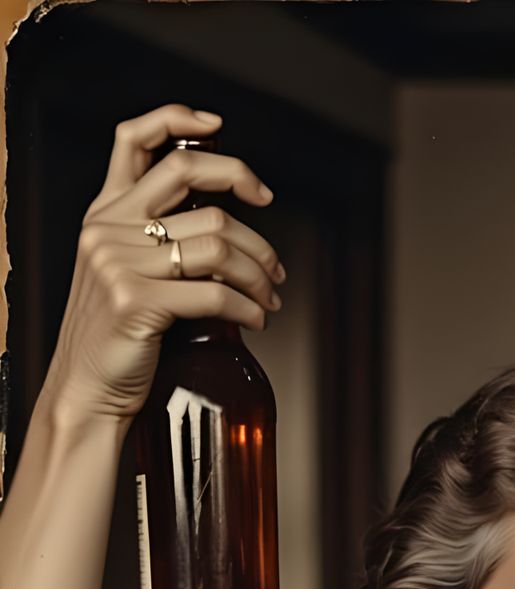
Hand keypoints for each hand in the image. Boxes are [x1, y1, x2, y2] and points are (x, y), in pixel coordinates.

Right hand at [43, 104, 284, 426]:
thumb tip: (227, 231)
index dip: (179, 121)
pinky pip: (215, 294)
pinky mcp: (137, 300)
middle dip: (247, 198)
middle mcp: (108, 227)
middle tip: (274, 249)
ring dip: (259, 272)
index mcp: (105, 212)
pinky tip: (257, 320)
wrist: (88, 389)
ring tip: (271, 297)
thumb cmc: (119, 337)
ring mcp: (120, 262)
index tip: (221, 133)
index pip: (133, 139)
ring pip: (217, 241)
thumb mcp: (126, 273)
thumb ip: (157, 241)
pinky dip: (249, 308)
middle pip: (191, 178)